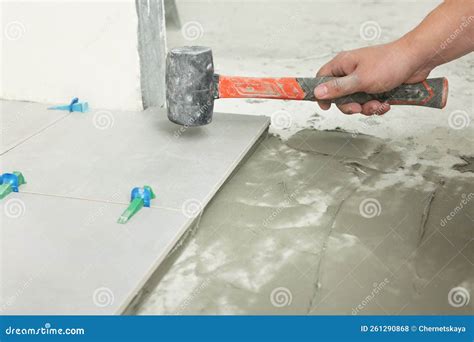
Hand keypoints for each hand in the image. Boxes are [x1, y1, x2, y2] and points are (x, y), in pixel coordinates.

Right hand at [314, 41, 432, 114]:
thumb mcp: (360, 80)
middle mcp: (351, 72)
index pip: (322, 78)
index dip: (321, 93)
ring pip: (355, 101)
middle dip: (349, 106)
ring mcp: (364, 79)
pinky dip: (376, 106)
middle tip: (358, 107)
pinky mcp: (376, 87)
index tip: (326, 107)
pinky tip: (385, 103)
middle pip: (339, 96)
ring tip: (377, 104)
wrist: (417, 60)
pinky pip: (369, 102)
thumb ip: (337, 88)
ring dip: (366, 107)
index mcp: (343, 65)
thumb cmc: (389, 63)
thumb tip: (317, 92)